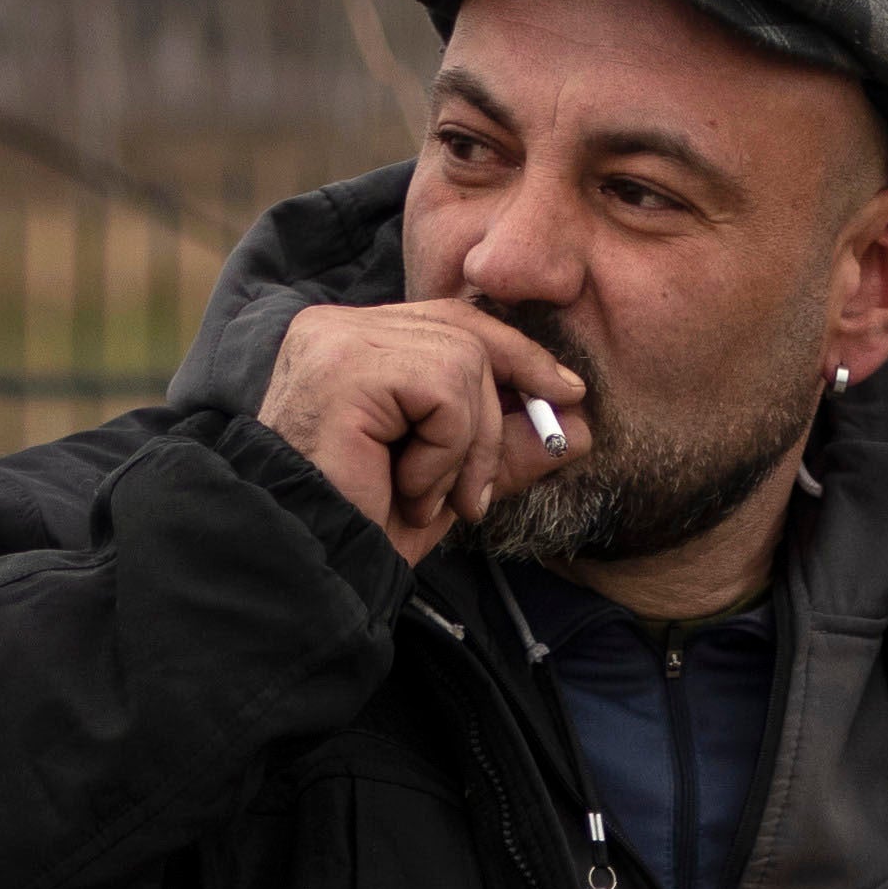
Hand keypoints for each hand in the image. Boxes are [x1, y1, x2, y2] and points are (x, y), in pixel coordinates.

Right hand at [254, 296, 586, 562]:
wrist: (308, 567)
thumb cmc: (357, 530)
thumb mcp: (447, 487)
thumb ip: (503, 449)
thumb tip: (579, 426)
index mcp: (350, 342)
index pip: (452, 321)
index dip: (517, 354)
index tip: (566, 393)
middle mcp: (337, 327)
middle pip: (466, 330)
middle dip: (504, 406)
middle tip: (487, 485)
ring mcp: (339, 338)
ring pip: (464, 361)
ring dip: (466, 448)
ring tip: (425, 499)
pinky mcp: (349, 364)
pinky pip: (445, 389)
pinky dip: (445, 452)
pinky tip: (407, 490)